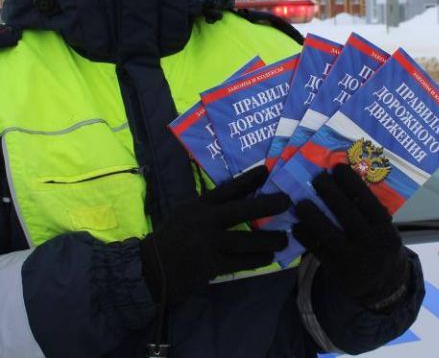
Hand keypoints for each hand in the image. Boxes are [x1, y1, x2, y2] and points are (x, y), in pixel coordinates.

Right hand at [139, 166, 289, 304]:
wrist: (152, 267)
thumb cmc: (173, 238)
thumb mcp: (187, 213)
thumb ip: (210, 206)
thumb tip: (240, 196)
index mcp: (199, 206)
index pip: (227, 189)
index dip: (248, 179)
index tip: (266, 170)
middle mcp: (205, 221)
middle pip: (242, 211)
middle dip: (268, 205)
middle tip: (287, 202)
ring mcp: (209, 244)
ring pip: (247, 240)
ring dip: (269, 240)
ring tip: (284, 239)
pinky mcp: (212, 265)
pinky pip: (242, 262)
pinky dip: (257, 260)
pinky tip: (269, 258)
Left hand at [293, 165, 408, 309]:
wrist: (383, 285)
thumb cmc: (380, 245)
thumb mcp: (384, 230)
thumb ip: (369, 211)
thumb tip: (345, 181)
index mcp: (384, 228)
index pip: (368, 201)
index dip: (352, 183)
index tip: (338, 167)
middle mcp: (371, 242)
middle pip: (347, 213)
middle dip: (330, 193)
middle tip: (317, 177)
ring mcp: (353, 258)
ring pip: (328, 233)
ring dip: (312, 215)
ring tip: (300, 202)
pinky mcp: (337, 270)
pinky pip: (317, 251)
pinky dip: (305, 237)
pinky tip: (296, 225)